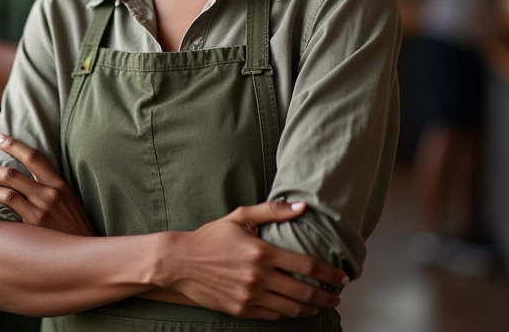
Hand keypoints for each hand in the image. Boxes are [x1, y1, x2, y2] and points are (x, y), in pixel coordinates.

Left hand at [0, 132, 96, 236]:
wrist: (86, 254)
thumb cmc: (75, 229)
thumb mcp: (70, 203)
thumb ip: (52, 189)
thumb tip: (30, 180)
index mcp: (60, 184)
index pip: (34, 156)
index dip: (14, 144)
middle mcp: (50, 192)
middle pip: (15, 171)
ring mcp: (41, 207)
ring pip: (9, 185)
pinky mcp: (34, 223)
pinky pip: (10, 203)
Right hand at [160, 200, 346, 320]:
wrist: (181, 262)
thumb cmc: (211, 237)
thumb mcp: (240, 217)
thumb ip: (272, 211)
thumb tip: (301, 207)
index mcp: (261, 252)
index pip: (307, 265)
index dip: (330, 273)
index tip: (342, 276)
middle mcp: (259, 277)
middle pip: (305, 291)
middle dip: (327, 295)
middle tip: (337, 295)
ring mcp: (251, 296)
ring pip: (292, 308)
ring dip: (312, 308)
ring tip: (320, 304)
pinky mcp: (242, 310)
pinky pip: (274, 317)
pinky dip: (289, 314)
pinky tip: (295, 308)